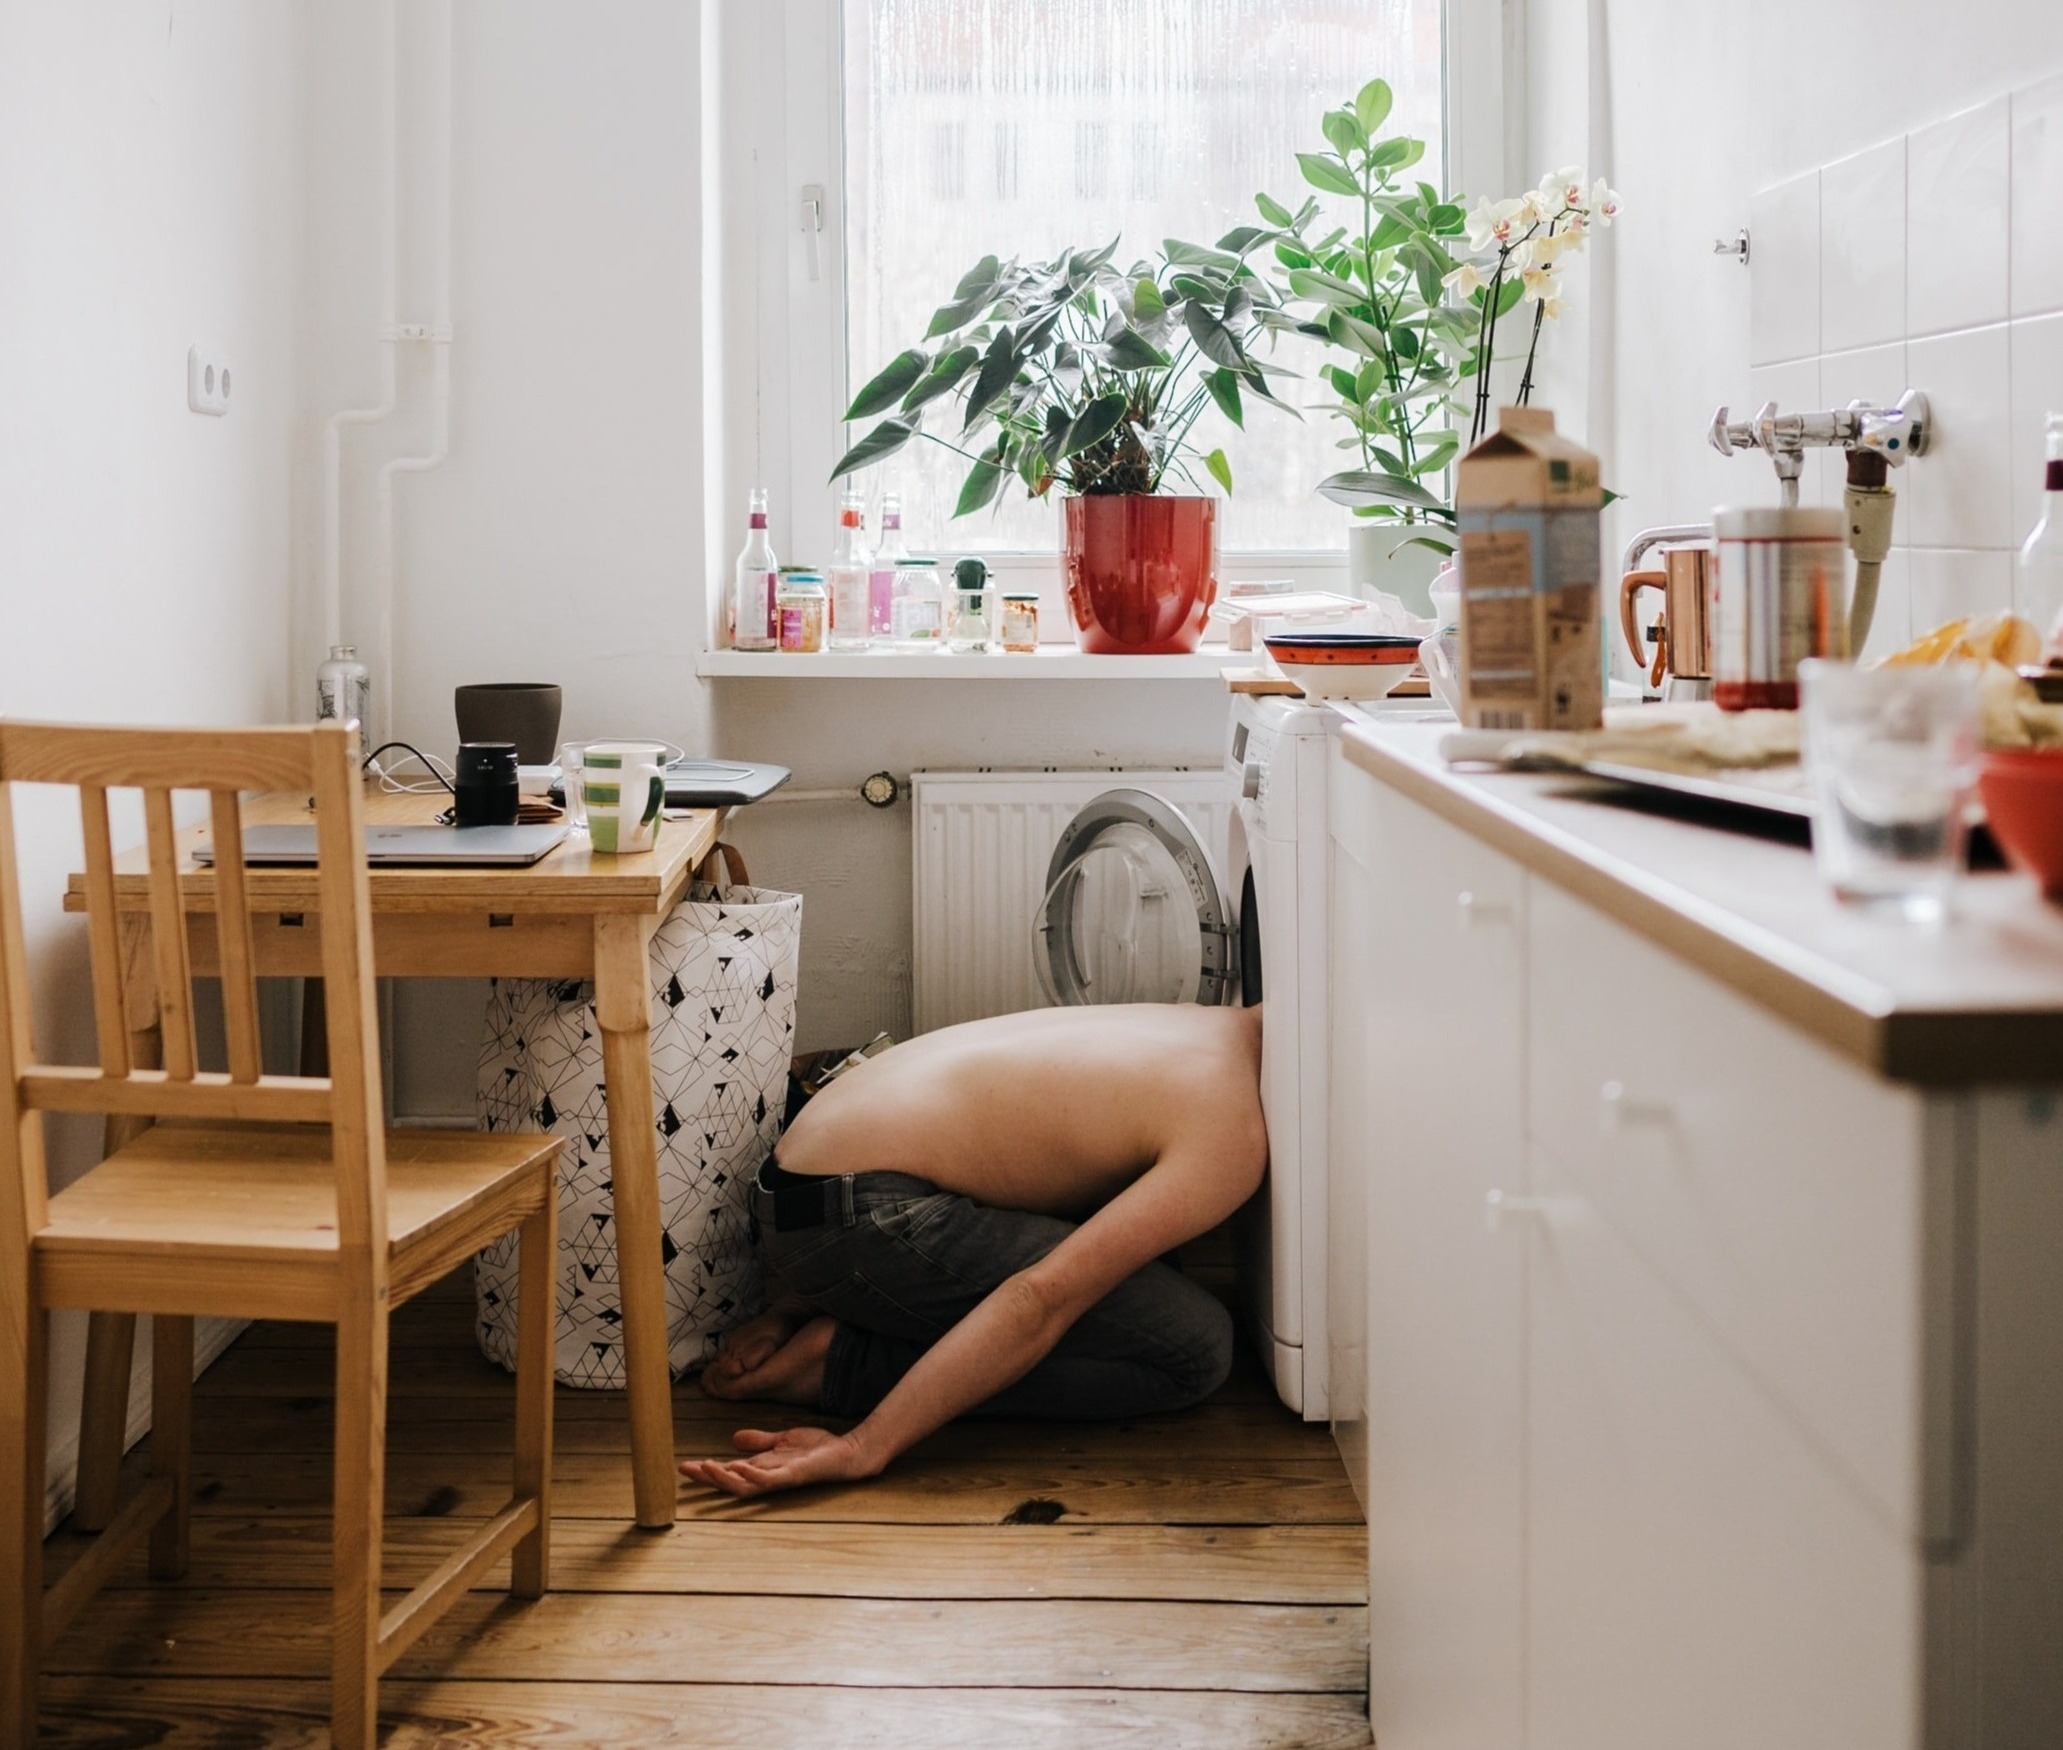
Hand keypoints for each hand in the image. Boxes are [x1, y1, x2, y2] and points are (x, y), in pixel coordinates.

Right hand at [678, 1426, 878, 1498]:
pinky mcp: (794, 1476)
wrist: (847, 1453)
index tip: (683, 1466)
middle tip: (685, 1470)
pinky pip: (769, 1480)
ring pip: (744, 1486)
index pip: (729, 1470)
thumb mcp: (783, 1439)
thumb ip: (760, 1441)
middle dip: (707, 1478)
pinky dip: (752, 1476)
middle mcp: (767, 1477)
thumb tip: (733, 1439)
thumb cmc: (817, 1450)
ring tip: (704, 1468)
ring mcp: (780, 1479)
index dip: (707, 1470)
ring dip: (724, 1479)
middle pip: (730, 1482)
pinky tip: (738, 1467)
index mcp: (763, 1467)